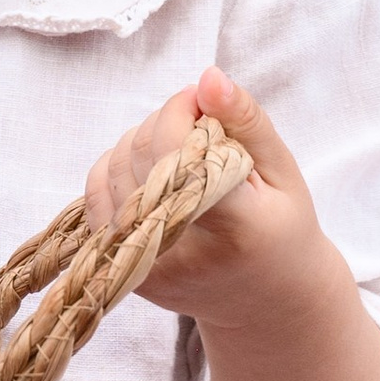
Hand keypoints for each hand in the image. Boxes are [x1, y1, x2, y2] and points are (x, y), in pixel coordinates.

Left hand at [84, 66, 379, 380]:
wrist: (266, 303)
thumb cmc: (281, 227)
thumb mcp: (283, 172)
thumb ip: (246, 121)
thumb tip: (206, 77)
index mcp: (236, 227)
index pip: (179, 152)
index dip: (181, 112)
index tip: (202, 102)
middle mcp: (184, 254)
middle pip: (142, 156)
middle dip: (163, 121)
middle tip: (196, 120)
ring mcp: (149, 268)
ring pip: (114, 171)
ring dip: (139, 141)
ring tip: (179, 147)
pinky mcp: (127, 273)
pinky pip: (97, 199)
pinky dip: (117, 169)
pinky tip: (152, 169)